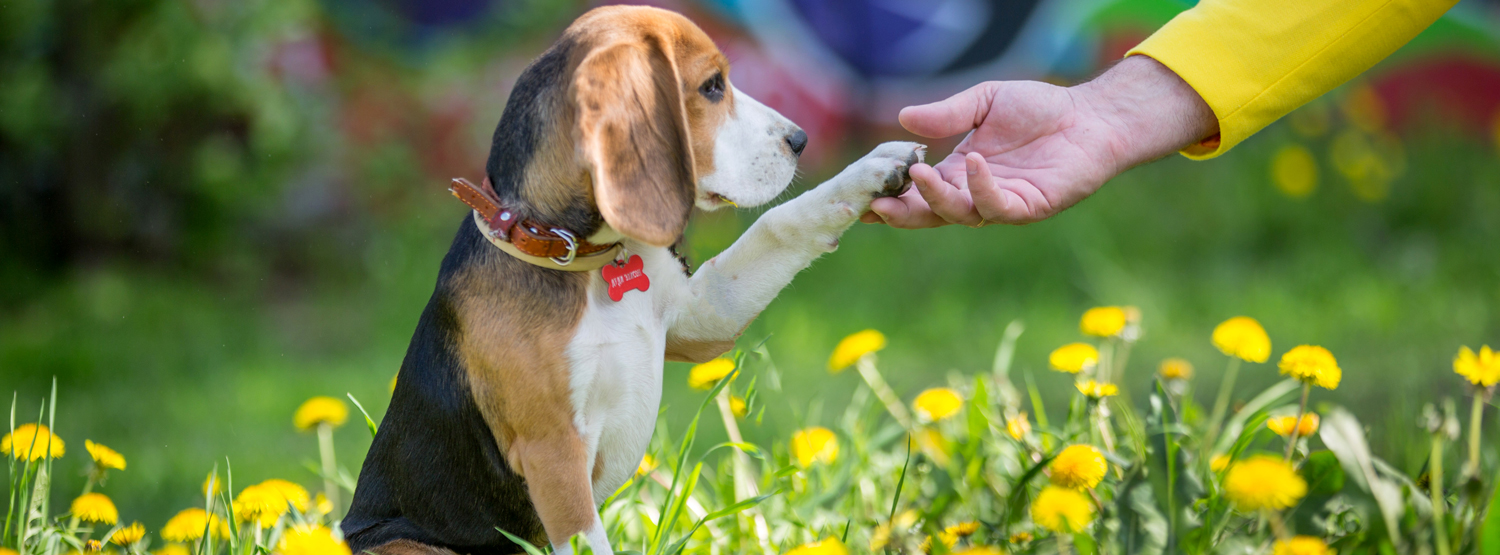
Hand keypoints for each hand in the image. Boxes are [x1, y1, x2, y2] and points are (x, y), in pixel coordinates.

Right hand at [863, 55, 1216, 227]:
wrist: (1090, 117)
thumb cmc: (1040, 109)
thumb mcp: (984, 101)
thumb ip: (947, 114)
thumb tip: (904, 119)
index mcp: (955, 172)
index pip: (913, 191)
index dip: (887, 195)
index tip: (858, 194)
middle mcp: (972, 193)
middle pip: (927, 214)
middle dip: (901, 212)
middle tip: (876, 202)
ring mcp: (998, 203)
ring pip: (957, 214)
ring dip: (935, 199)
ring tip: (918, 174)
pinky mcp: (1027, 207)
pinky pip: (997, 206)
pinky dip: (981, 187)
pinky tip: (973, 162)